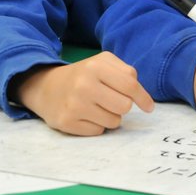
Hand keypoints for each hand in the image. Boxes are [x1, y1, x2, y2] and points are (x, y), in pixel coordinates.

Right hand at [13, 52, 153, 135]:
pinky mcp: (67, 123)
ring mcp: (74, 105)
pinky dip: (96, 125)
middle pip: (124, 107)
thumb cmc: (83, 75)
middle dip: (123, 106)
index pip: (130, 85)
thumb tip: (143, 98)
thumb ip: (126, 73)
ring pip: (113, 122)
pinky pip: (98, 132)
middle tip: (111, 100)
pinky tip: (86, 115)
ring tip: (97, 107)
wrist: (46, 87)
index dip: (143, 98)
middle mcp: (84, 85)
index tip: (149, 107)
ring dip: (110, 117)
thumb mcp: (103, 63)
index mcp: (96, 66)